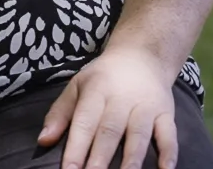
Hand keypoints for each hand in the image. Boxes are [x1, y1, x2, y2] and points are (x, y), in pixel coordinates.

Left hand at [36, 47, 176, 168]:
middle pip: (110, 131)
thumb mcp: (78, 86)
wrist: (142, 55)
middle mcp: (121, 99)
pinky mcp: (166, 113)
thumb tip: (43, 141)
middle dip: (100, 158)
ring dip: (132, 159)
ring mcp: (145, 106)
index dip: (76, 147)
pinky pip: (169, 134)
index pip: (84, 122)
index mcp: (96, 91)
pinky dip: (169, 153)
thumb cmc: (104, 77)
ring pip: (139, 134)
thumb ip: (60, 113)